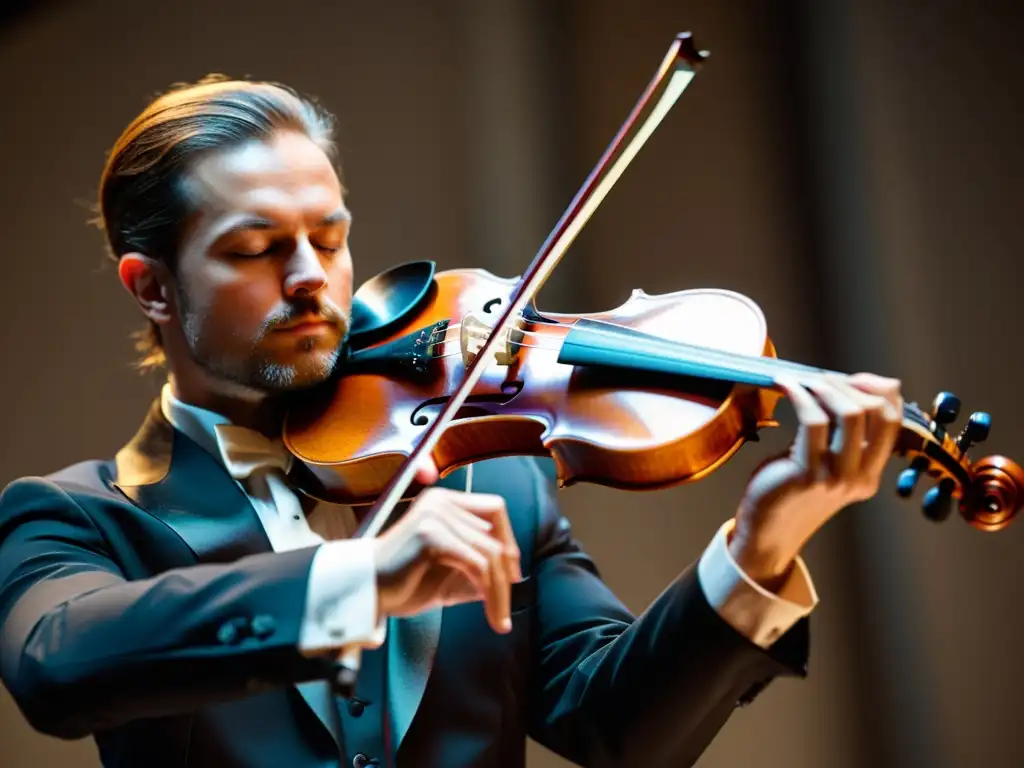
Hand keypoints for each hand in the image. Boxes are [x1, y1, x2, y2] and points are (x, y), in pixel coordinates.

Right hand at [372, 480, 521, 633]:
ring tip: (500, 620)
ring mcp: (435, 515)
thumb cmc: (404, 584)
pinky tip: (491, 615)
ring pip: (490, 553)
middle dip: (506, 573)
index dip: (509, 541)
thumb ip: (478, 566)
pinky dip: (490, 593)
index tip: (512, 576)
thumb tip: (513, 575)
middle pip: (495, 534)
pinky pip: (477, 565)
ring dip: (500, 591)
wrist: (364, 593)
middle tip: (506, 605)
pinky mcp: (431, 536)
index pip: (494, 510)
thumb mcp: (450, 573)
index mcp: (445, 502)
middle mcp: (441, 501)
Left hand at [728, 373, 902, 588]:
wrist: (766, 533)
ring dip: (823, 386)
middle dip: (845, 384)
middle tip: (818, 377)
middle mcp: (860, 477)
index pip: (892, 420)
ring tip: (801, 380)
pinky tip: (783, 385)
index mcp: (870, 474)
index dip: (878, 390)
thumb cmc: (790, 490)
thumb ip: (841, 432)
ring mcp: (836, 477)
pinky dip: (799, 395)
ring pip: (849, 414)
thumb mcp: (825, 462)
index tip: (854, 377)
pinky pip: (812, 420)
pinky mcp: (808, 474)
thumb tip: (863, 383)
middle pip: (872, 411)